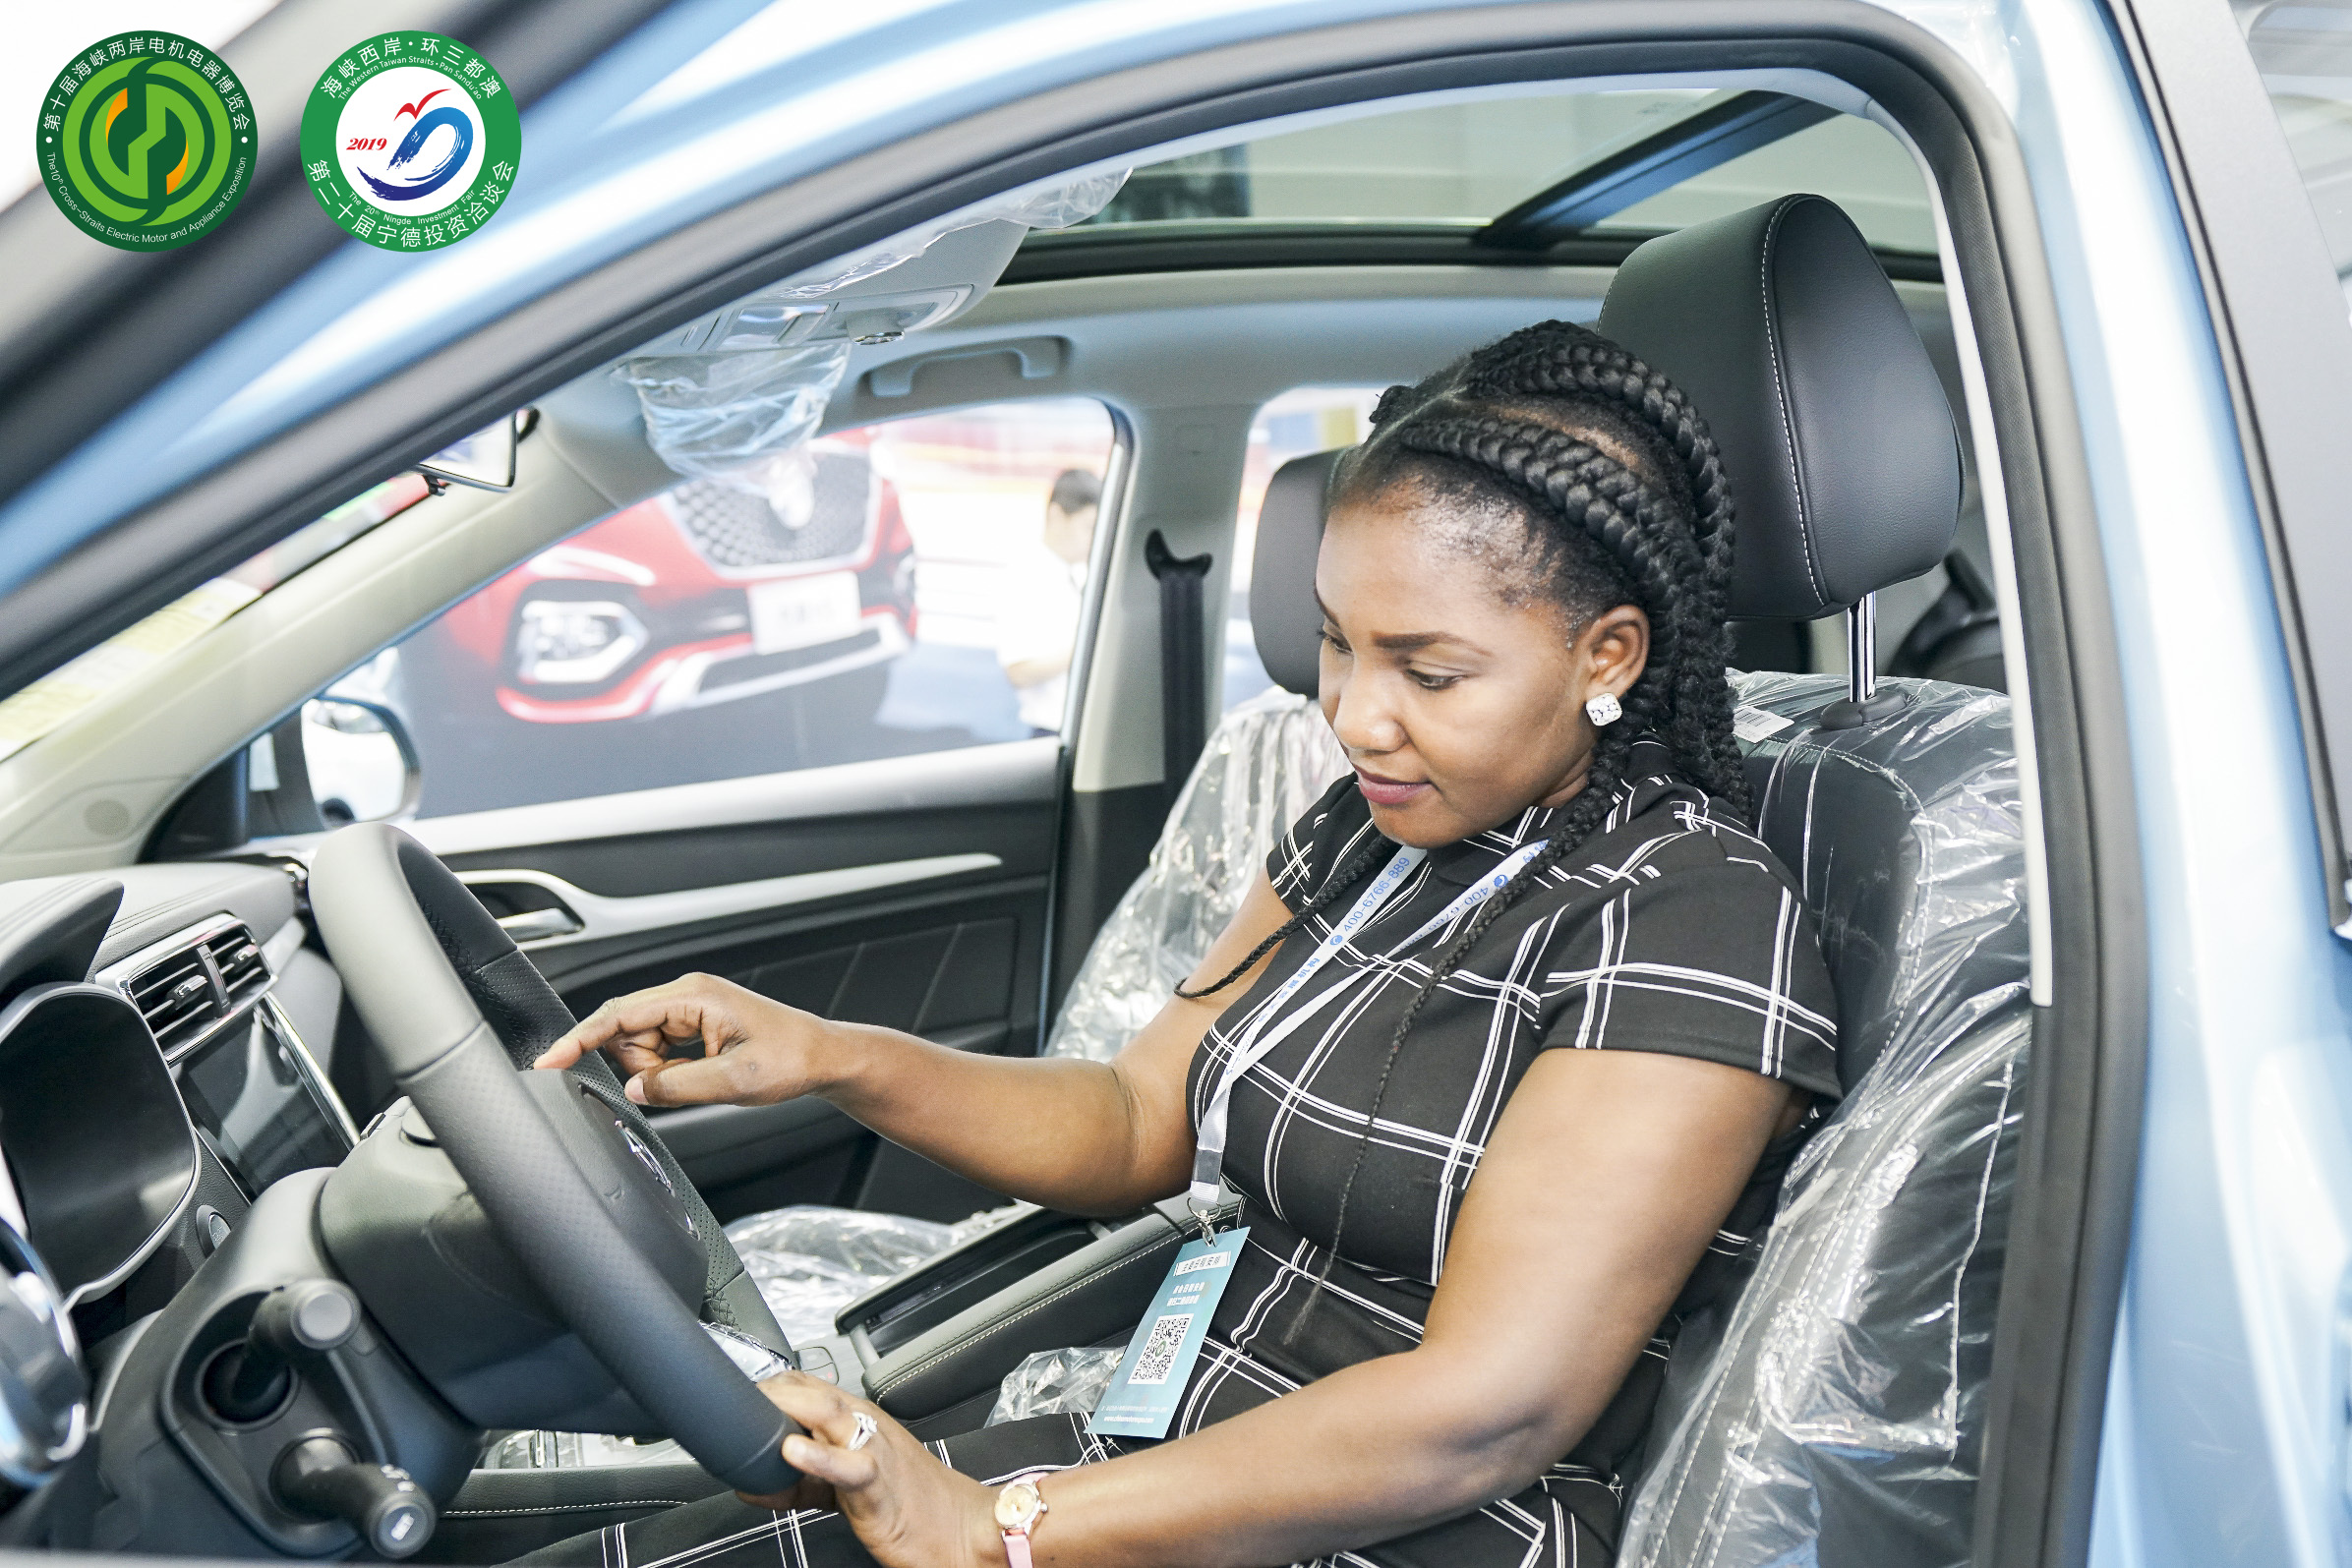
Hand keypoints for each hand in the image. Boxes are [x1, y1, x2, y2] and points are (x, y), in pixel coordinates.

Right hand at [529, 973, 832, 1107]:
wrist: (824, 1057)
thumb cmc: (791, 1060)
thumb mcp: (733, 1082)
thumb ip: (676, 1087)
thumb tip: (632, 1089)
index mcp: (692, 996)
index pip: (618, 1014)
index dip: (579, 1039)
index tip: (549, 1060)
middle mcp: (686, 995)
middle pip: (626, 1032)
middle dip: (639, 1067)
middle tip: (684, 1084)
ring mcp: (690, 1009)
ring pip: (640, 1045)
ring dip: (656, 1072)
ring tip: (701, 1080)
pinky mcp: (694, 1024)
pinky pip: (659, 1051)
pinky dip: (667, 1072)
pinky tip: (697, 1077)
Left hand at [741, 1372, 999, 1567]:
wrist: (960, 1529)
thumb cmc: (904, 1504)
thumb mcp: (841, 1486)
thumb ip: (797, 1481)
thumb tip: (748, 1483)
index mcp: (857, 1416)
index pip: (804, 1384)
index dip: (767, 1385)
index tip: (734, 1396)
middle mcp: (864, 1421)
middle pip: (809, 1387)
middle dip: (768, 1389)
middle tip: (732, 1399)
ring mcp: (873, 1447)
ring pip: (827, 1410)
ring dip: (787, 1406)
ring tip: (756, 1409)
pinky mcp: (878, 1483)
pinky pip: (847, 1465)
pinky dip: (818, 1456)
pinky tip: (793, 1451)